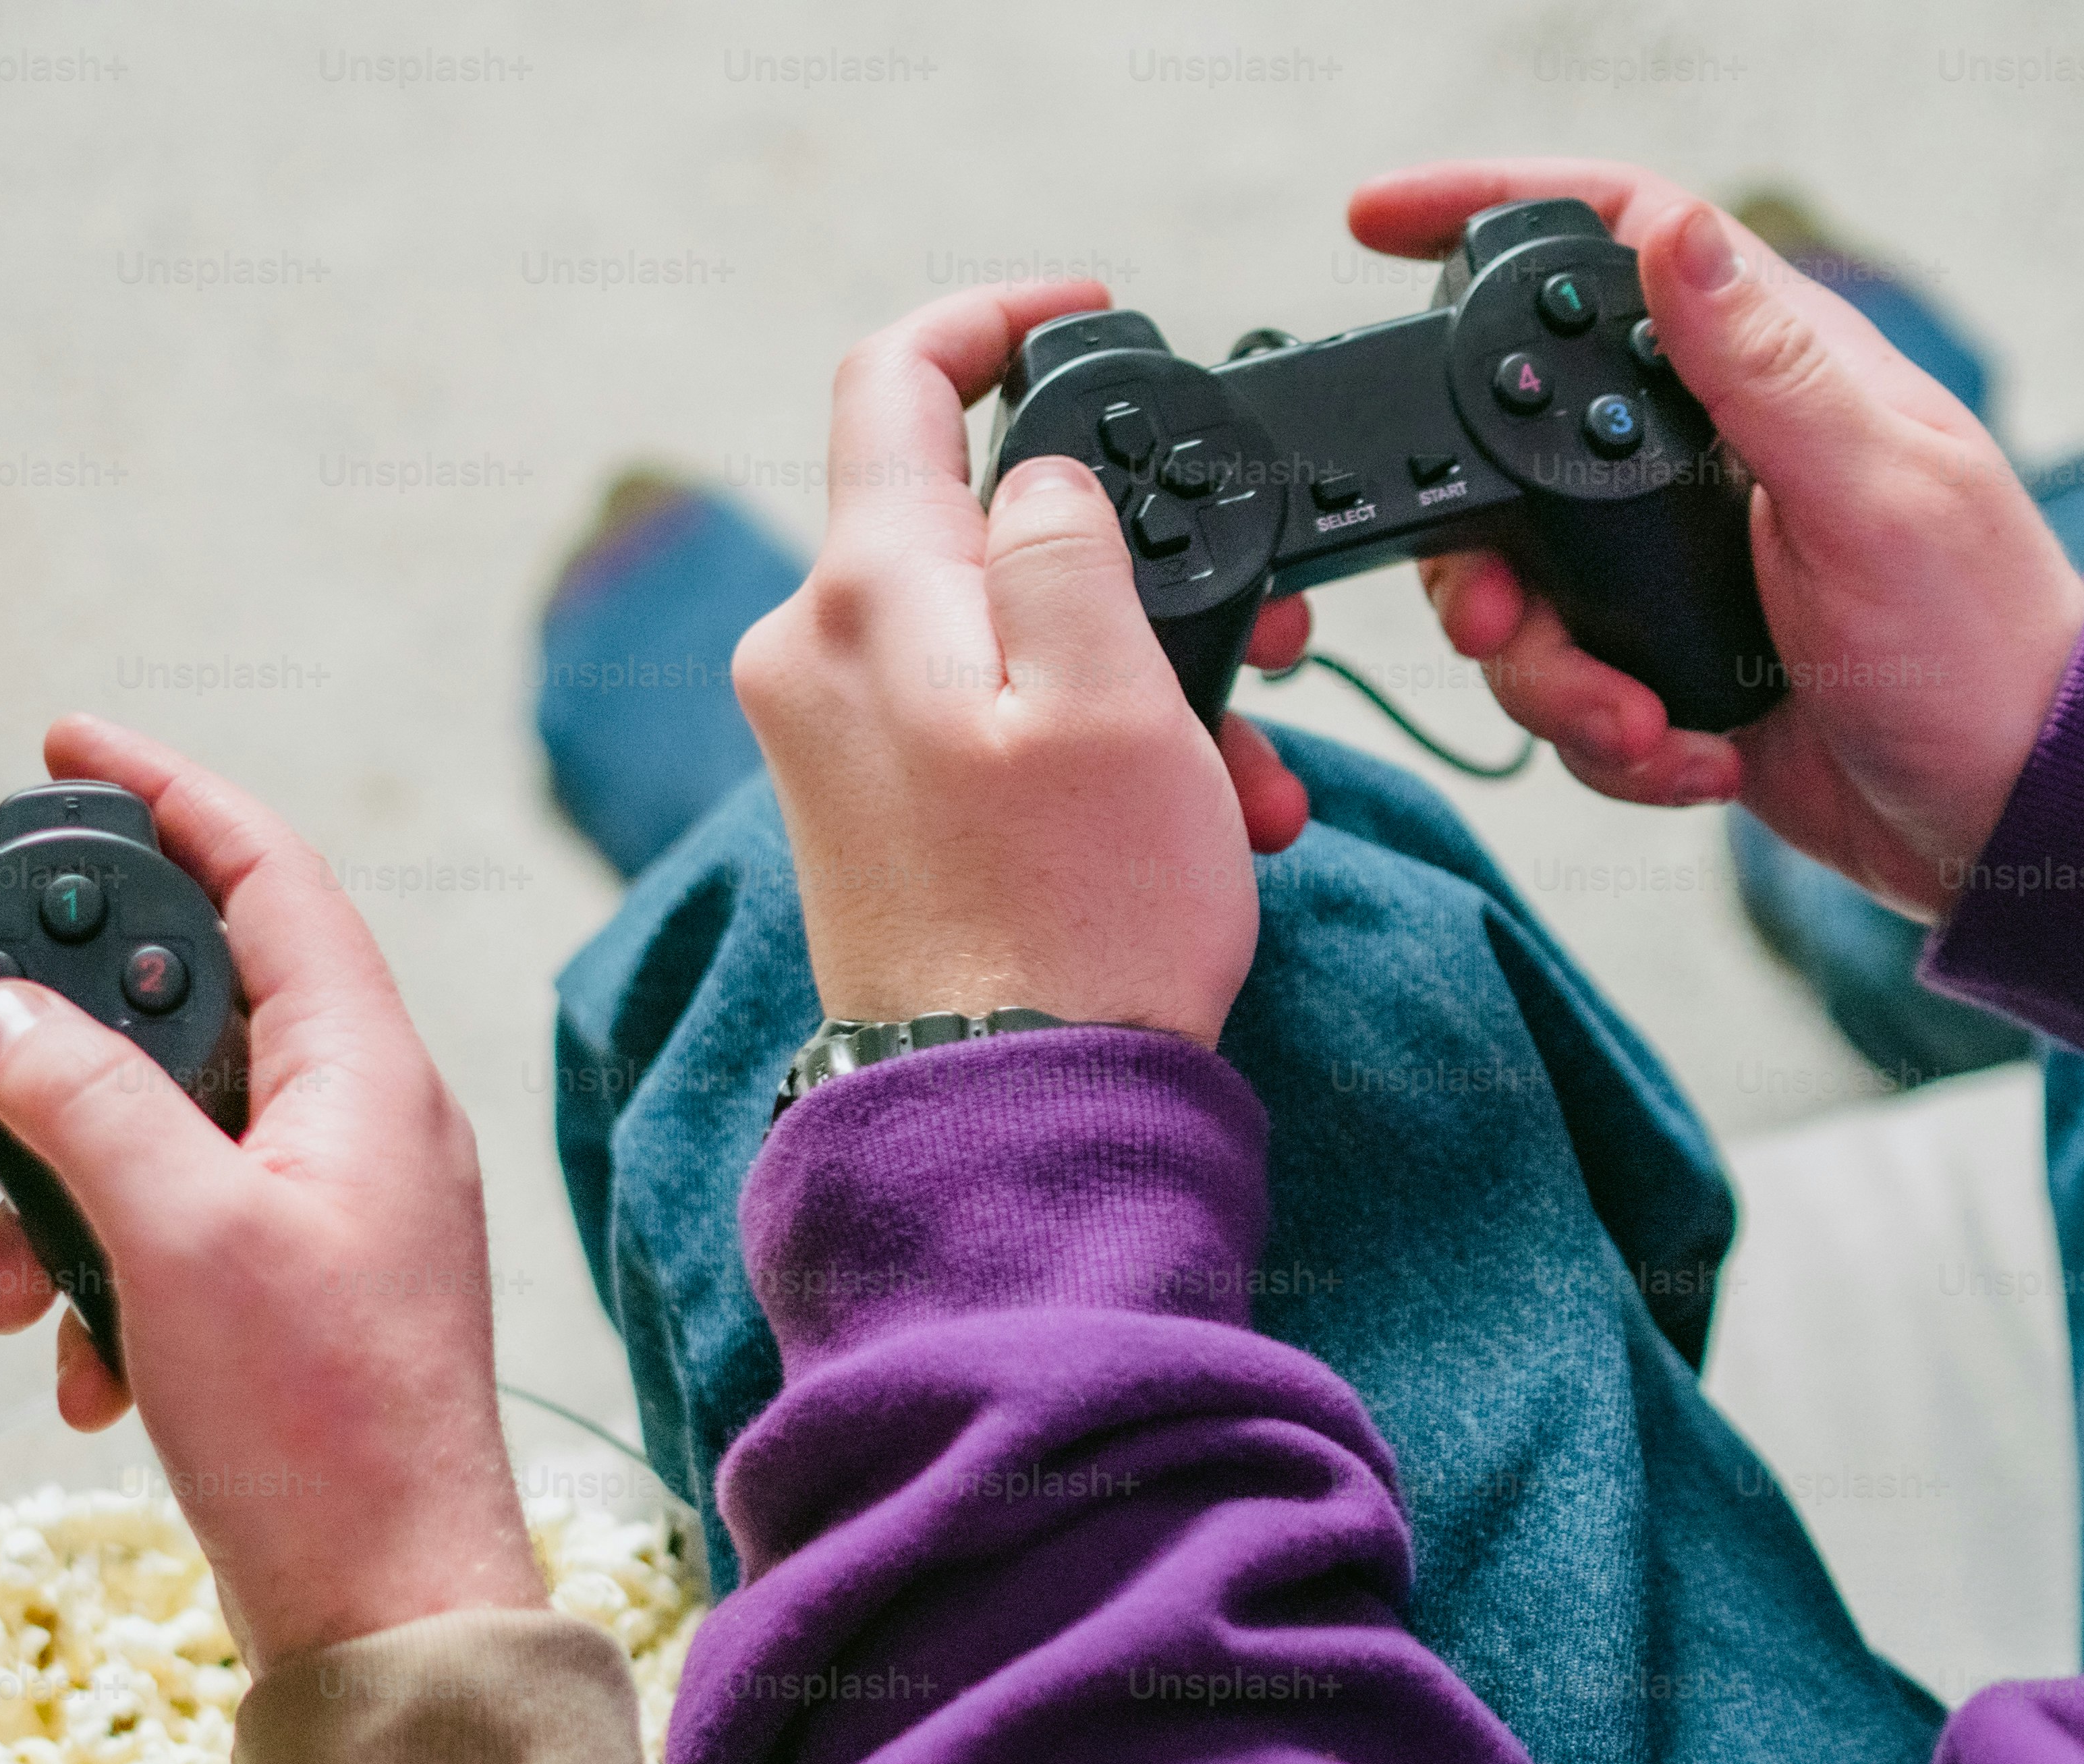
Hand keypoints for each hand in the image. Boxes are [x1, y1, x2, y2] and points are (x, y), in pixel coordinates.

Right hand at [0, 715, 542, 1671]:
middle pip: (197, 1001)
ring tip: (12, 1279)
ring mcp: (334, 1211)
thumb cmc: (323, 1432)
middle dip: (67, 1043)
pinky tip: (80, 1357)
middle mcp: (363, 1123)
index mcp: (365, 1074)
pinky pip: (177, 1232)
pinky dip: (106, 1276)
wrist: (385, 1612)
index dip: (168, 793)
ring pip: (166, 1130)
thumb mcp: (176, 1235)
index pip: (267, 874)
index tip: (69, 746)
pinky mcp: (299, 1296)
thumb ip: (81, 1100)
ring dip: (67, 1188)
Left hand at [729, 281, 1310, 1045]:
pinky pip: (996, 732)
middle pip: (979, 527)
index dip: (994, 322)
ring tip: (1253, 770)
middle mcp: (818, 660)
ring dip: (1149, 680)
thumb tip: (1044, 474)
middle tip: (1265, 619)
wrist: (1021, 1126)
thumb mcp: (1117, 691)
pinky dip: (1104, 750)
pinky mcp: (875, 821)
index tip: (1089, 317)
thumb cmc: (1078, 925)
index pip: (893, 381)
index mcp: (864, 598)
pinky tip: (1204, 820)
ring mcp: (838, 747)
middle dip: (1136, 559)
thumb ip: (1073, 539)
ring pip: (1011, 640)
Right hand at [1352, 159, 2083, 921]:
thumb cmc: (1978, 649)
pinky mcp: (1665, 659)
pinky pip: (1567, 691)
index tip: (1381, 222)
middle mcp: (1710, 456)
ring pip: (1522, 592)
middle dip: (1486, 560)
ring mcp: (1679, 564)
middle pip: (1516, 451)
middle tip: (1505, 620)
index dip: (1492, 210)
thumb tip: (1676, 234)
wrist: (1999, 820)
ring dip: (1557, 681)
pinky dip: (1608, 741)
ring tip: (1641, 723)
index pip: (1620, 241)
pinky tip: (1691, 755)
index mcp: (1774, 372)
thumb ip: (1764, 370)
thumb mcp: (1873, 495)